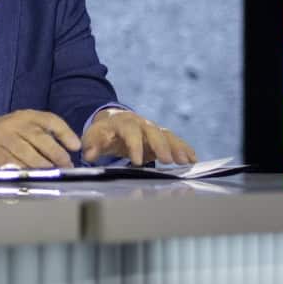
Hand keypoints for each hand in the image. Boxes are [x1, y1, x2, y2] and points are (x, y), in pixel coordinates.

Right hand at [0, 110, 81, 167]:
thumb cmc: (8, 132)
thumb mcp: (27, 124)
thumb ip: (49, 132)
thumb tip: (74, 146)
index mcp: (26, 116)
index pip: (49, 120)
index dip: (65, 132)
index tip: (76, 146)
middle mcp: (15, 125)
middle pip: (39, 138)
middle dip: (56, 154)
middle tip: (66, 166)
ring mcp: (3, 139)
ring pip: (26, 154)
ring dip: (43, 167)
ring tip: (53, 174)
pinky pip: (12, 166)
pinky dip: (24, 173)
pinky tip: (33, 178)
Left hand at [82, 110, 196, 165]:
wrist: (114, 122)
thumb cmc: (103, 132)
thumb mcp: (94, 137)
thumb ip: (92, 146)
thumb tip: (89, 155)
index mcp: (122, 122)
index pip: (129, 131)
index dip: (134, 144)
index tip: (136, 161)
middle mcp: (140, 123)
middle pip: (152, 131)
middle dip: (160, 145)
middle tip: (167, 161)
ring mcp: (152, 129)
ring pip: (166, 135)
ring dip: (176, 147)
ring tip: (186, 161)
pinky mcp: (161, 136)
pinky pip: (174, 140)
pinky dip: (184, 148)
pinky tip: (193, 159)